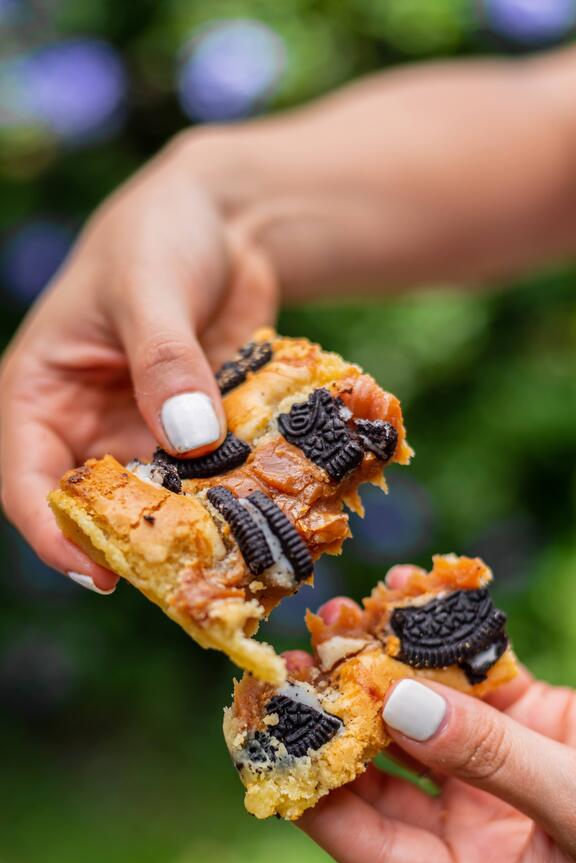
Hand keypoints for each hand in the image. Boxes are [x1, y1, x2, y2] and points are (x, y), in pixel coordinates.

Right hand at [0, 132, 276, 590]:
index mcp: (42, 395)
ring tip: (235, 549)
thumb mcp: (148, 286)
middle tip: (182, 574)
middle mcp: (89, 428)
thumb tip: (190, 437)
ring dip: (197, 524)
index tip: (96, 571)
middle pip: (98, 508)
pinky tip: (272, 509)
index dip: (53, 533)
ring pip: (163, 502)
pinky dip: (238, 495)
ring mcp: (149, 437)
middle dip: (136, 542)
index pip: (28, 480)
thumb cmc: (157, 235)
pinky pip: (215, 478)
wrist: (226, 221)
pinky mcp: (203, 436)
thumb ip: (164, 359)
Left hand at [292, 567, 575, 862]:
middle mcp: (481, 830)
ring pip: (421, 715)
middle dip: (336, 716)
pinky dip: (443, 636)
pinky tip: (408, 593)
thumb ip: (492, 761)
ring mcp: (502, 769)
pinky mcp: (534, 718)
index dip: (314, 795)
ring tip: (338, 614)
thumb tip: (396, 707)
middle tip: (290, 664)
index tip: (266, 740)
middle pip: (383, 775)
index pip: (371, 848)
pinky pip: (473, 674)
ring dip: (381, 665)